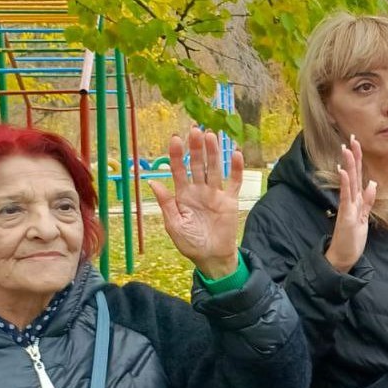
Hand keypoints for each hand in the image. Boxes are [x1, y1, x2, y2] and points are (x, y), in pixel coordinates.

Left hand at [151, 127, 241, 278]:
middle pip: (197, 165)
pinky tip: (235, 153)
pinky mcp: (230, 201)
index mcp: (183, 195)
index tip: (175, 139)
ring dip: (213, 153)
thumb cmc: (190, 243)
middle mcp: (199, 191)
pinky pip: (234, 182)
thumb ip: (166, 203)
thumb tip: (152, 181)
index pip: (179, 170)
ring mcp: (216, 194)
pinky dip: (235, 168)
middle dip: (196, 148)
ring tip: (211, 136)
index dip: (177, 155)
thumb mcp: (174, 225)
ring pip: (214, 169)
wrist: (212, 257)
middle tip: (195, 130)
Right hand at [325, 135, 376, 274]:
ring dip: (348, 166)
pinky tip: (343, 172)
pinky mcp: (347, 216)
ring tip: (347, 149)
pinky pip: (346, 198)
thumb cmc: (353, 237)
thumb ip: (368, 200)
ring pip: (349, 183)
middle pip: (353, 174)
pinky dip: (345, 185)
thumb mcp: (364, 217)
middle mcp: (351, 200)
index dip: (358, 160)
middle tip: (352, 138)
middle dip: (353, 156)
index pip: (358, 175)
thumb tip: (372, 183)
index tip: (357, 143)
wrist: (343, 256)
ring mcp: (348, 207)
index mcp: (356, 200)